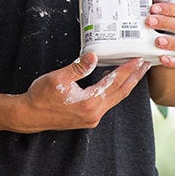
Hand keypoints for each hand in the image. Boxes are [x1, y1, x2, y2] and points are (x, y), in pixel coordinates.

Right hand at [13, 52, 150, 132]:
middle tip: (145, 65)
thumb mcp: (58, 78)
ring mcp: (91, 118)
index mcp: (89, 103)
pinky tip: (114, 82)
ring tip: (135, 72)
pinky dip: (114, 91)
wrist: (29, 115)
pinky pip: (106, 103)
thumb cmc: (41, 96)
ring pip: (115, 99)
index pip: (114, 83)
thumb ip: (78, 67)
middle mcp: (94, 113)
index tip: (139, 60)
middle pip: (120, 93)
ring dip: (125, 84)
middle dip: (134, 77)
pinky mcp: (87, 118)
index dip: (128, 70)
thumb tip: (93, 56)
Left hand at [145, 0, 174, 68]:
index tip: (153, 9)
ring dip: (171, 42)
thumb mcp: (171, 14)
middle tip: (149, 22)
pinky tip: (162, 58)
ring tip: (158, 41)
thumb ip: (165, 5)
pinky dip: (173, 61)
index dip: (168, 9)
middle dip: (165, 23)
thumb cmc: (173, 25)